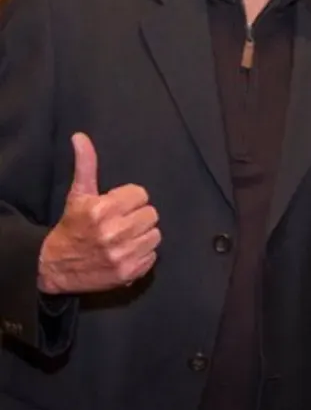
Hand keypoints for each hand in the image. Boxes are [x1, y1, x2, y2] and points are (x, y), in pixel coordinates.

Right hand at [37, 133, 160, 294]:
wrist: (55, 268)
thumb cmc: (71, 226)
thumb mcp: (78, 195)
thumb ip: (86, 165)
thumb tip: (80, 136)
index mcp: (102, 210)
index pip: (141, 195)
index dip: (130, 199)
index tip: (118, 206)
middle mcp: (113, 233)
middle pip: (151, 214)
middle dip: (138, 216)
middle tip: (122, 222)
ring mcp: (122, 254)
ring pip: (155, 235)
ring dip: (143, 235)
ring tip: (125, 237)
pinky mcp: (128, 273)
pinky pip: (152, 256)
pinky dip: (143, 255)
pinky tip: (126, 252)